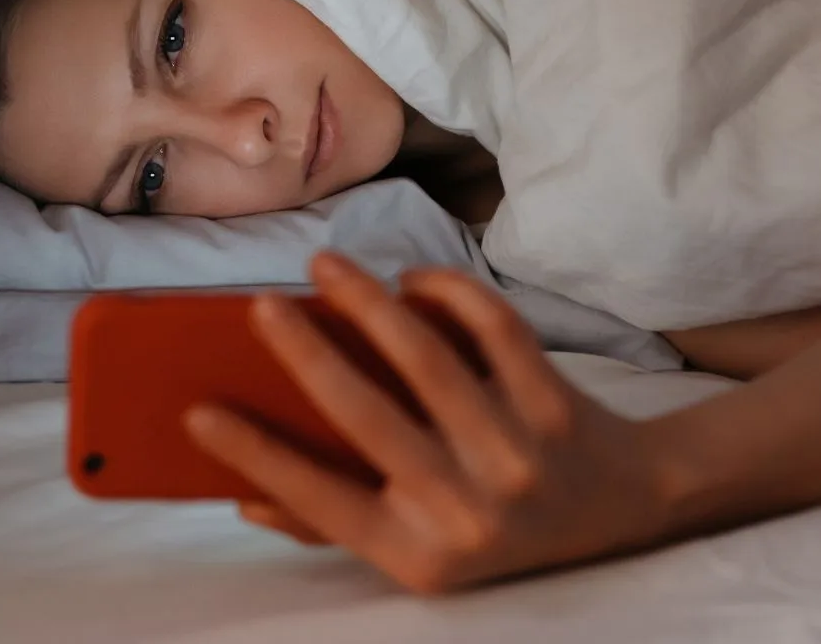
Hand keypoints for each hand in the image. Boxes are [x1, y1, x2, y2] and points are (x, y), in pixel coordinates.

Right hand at [184, 252, 677, 594]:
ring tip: (324, 266)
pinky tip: (411, 278)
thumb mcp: (417, 548)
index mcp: (418, 553)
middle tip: (259, 306)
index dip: (255, 456)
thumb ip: (333, 523)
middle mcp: (466, 510)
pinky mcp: (554, 404)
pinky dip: (448, 293)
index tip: (198, 411)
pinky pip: (492, 330)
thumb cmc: (494, 525)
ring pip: (427, 360)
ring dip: (365, 303)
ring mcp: (516, 455)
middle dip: (304, 353)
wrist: (622, 510)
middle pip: (366, 417)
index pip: (319, 501)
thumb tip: (243, 495)